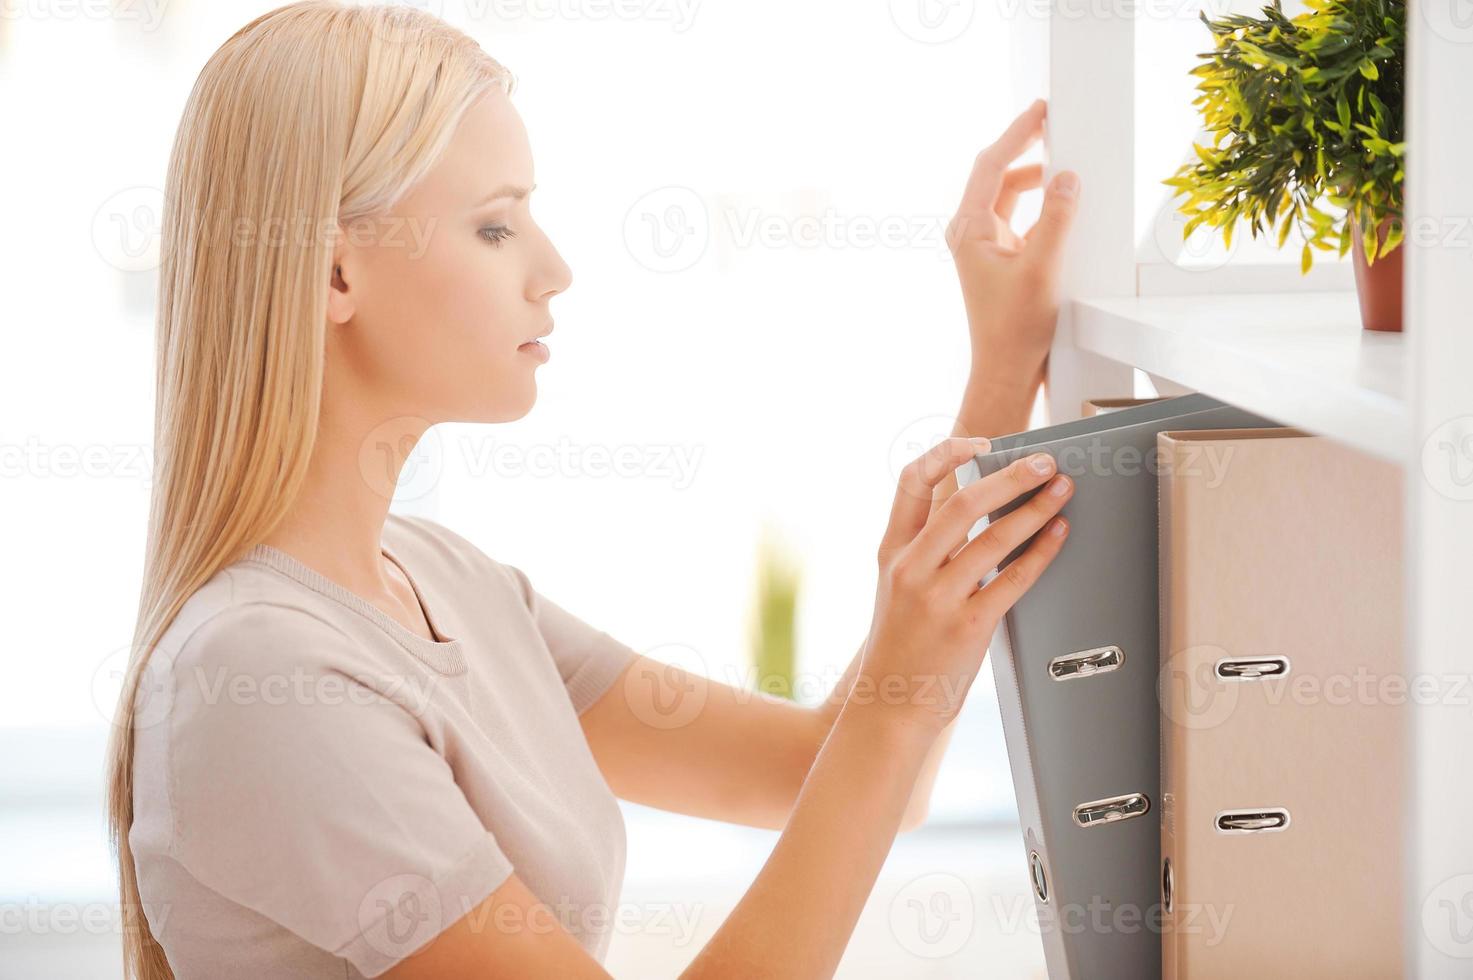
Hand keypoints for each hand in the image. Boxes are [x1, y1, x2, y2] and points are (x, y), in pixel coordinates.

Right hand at [851, 437, 1072, 736]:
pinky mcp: (967, 627)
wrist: (890, 706)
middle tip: (1044, 462)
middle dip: (1010, 476)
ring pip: (994, 538)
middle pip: (963, 503)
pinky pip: (1012, 580)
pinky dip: (1040, 553)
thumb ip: (926, 549)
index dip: (945, 454)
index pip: (910, 483)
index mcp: (891, 552)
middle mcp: (911, 569)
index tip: (980, 442)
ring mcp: (938, 598)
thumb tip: (977, 508)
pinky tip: (1058, 535)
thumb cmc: (901, 646)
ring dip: (1035, 509)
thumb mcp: (897, 588)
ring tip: (1062, 491)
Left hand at [947, 99, 1080, 390]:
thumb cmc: (1014, 328)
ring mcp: (985, 246)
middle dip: (1025, 149)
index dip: (1016, 134)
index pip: (991, 166)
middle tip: (1053, 122)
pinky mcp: (1002, 259)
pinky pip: (1021, 218)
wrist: (1007, 370)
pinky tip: (1064, 202)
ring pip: (1010, 196)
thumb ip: (1056, 219)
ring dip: (1036, 179)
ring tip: (1065, 161)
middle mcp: (971, 233)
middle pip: (998, 175)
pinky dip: (1042, 206)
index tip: (1039, 110)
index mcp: (969, 229)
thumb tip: (1067, 178)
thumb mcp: (1042, 268)